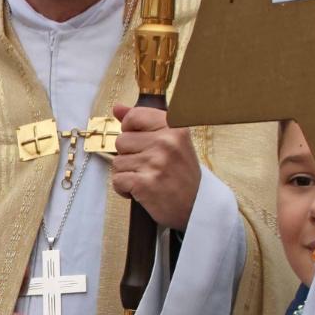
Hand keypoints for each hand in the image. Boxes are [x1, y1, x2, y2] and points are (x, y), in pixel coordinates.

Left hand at [110, 103, 200, 230]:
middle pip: (122, 141)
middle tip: (148, 167)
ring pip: (118, 161)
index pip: (134, 116)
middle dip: (129, 156)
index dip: (130, 131)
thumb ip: (143, 121)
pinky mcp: (145, 183)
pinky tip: (141, 190)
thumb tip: (117, 108)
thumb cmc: (182, 174)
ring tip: (146, 179)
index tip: (141, 143)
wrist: (196, 207)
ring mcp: (155, 162)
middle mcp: (166, 142)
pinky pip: (117, 180)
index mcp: (174, 128)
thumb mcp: (172, 142)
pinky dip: (124, 189)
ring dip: (127, 173)